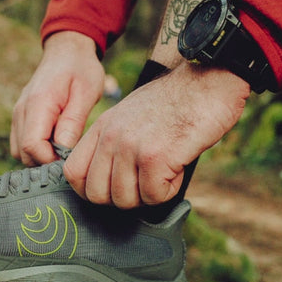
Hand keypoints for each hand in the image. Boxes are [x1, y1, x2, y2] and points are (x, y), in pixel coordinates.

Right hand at [11, 31, 104, 164]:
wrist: (67, 50)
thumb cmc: (80, 70)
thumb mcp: (86, 93)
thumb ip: (72, 123)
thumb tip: (63, 152)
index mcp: (38, 104)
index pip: (32, 146)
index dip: (50, 159)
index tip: (71, 158)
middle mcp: (22, 110)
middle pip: (24, 153)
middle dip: (46, 161)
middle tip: (70, 157)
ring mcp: (18, 114)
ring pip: (20, 152)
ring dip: (40, 157)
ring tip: (65, 149)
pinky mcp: (20, 117)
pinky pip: (21, 144)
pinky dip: (36, 150)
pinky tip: (56, 144)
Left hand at [63, 63, 249, 207]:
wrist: (208, 81)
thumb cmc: (178, 101)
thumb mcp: (131, 116)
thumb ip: (114, 143)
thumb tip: (109, 181)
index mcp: (102, 127)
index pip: (73, 173)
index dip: (92, 190)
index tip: (115, 187)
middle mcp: (111, 137)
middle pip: (97, 194)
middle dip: (124, 198)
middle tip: (146, 182)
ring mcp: (131, 147)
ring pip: (125, 200)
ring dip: (150, 193)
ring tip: (166, 168)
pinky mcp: (155, 158)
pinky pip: (154, 196)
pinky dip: (170, 189)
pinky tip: (178, 167)